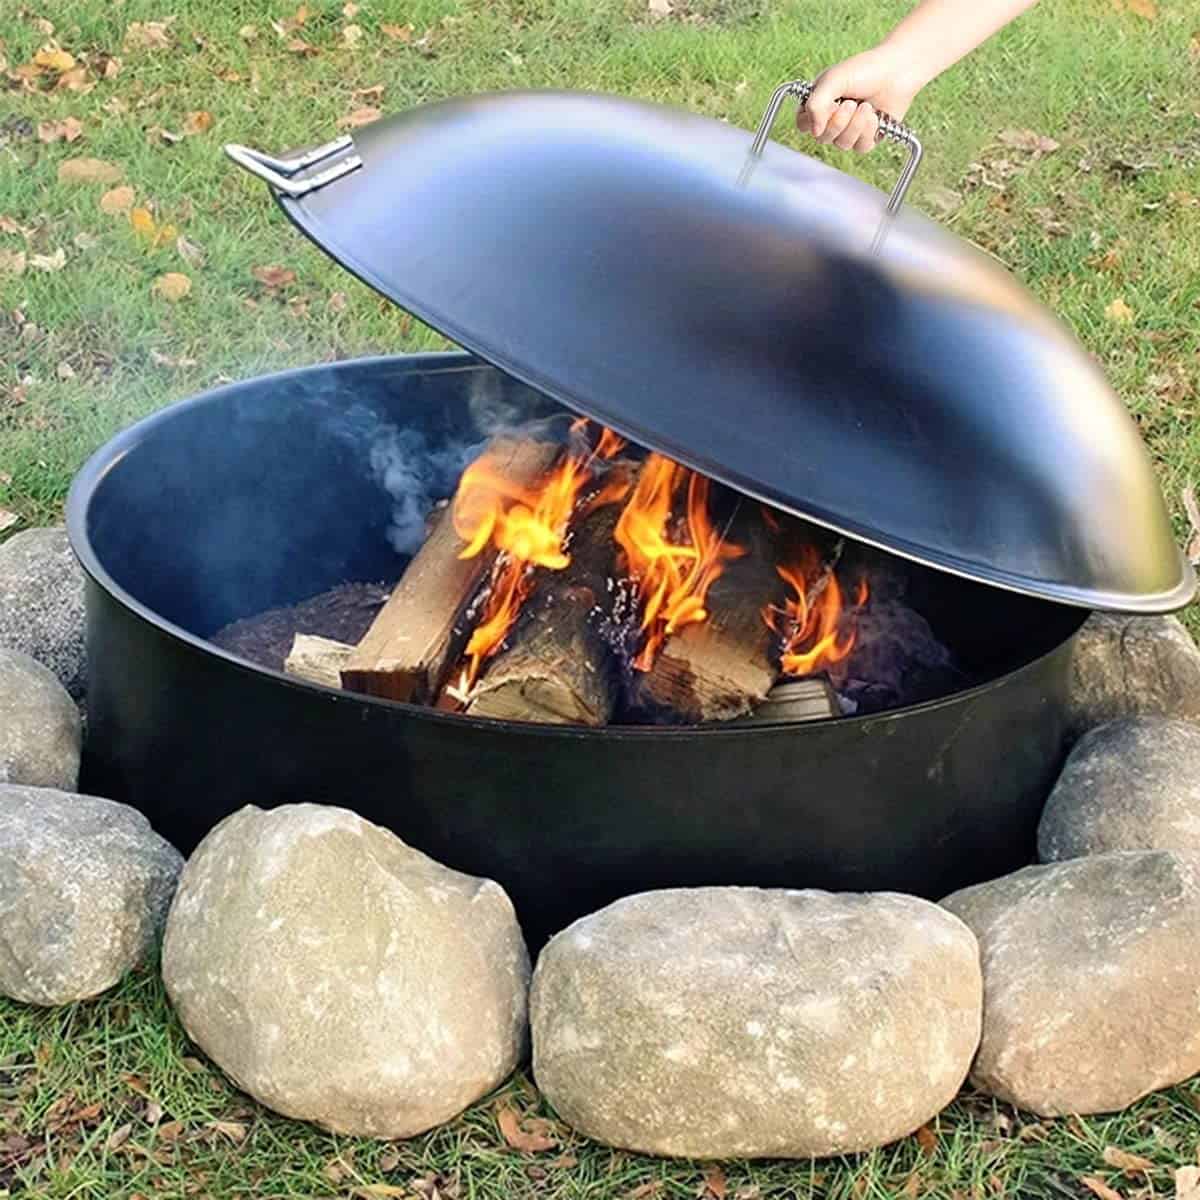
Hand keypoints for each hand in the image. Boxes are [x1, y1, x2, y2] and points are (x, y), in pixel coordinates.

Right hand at [796, 45, 922, 153]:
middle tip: (851, 102)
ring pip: (841, 144)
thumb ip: (815, 103)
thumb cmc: (865, 69)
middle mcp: (831, 119)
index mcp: (818, 103)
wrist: (897, 71)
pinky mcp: (866, 138)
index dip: (813, 120)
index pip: (803, 125)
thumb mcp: (833, 80)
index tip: (828, 105)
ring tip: (866, 106)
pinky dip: (868, 131)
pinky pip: (860, 147)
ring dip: (855, 125)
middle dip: (838, 121)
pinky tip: (875, 116)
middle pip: (822, 138)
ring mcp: (848, 130)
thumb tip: (814, 132)